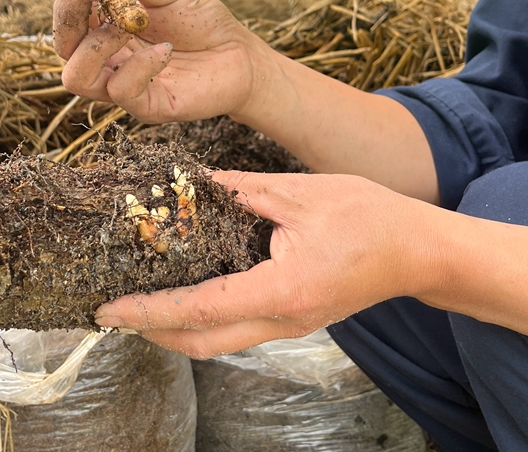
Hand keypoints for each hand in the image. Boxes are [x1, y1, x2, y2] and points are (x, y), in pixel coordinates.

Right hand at [52, 0, 268, 122]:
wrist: (242, 55)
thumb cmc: (203, 24)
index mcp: (107, 32)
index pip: (70, 17)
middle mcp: (109, 61)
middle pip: (64, 47)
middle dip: (67, 12)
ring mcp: (125, 86)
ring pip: (77, 78)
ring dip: (94, 45)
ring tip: (126, 23)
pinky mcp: (148, 107)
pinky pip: (122, 91)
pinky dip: (140, 67)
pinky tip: (166, 49)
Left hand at [94, 170, 435, 358]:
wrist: (418, 250)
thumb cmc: (369, 217)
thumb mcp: (299, 192)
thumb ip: (239, 190)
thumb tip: (191, 183)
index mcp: (283, 290)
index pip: (198, 309)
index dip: (147, 310)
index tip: (109, 308)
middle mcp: (283, 319)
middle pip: (200, 343)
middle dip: (150, 331)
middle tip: (112, 310)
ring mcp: (290, 326)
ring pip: (217, 343)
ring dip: (174, 329)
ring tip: (140, 304)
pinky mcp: (294, 319)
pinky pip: (237, 331)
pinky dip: (202, 321)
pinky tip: (187, 295)